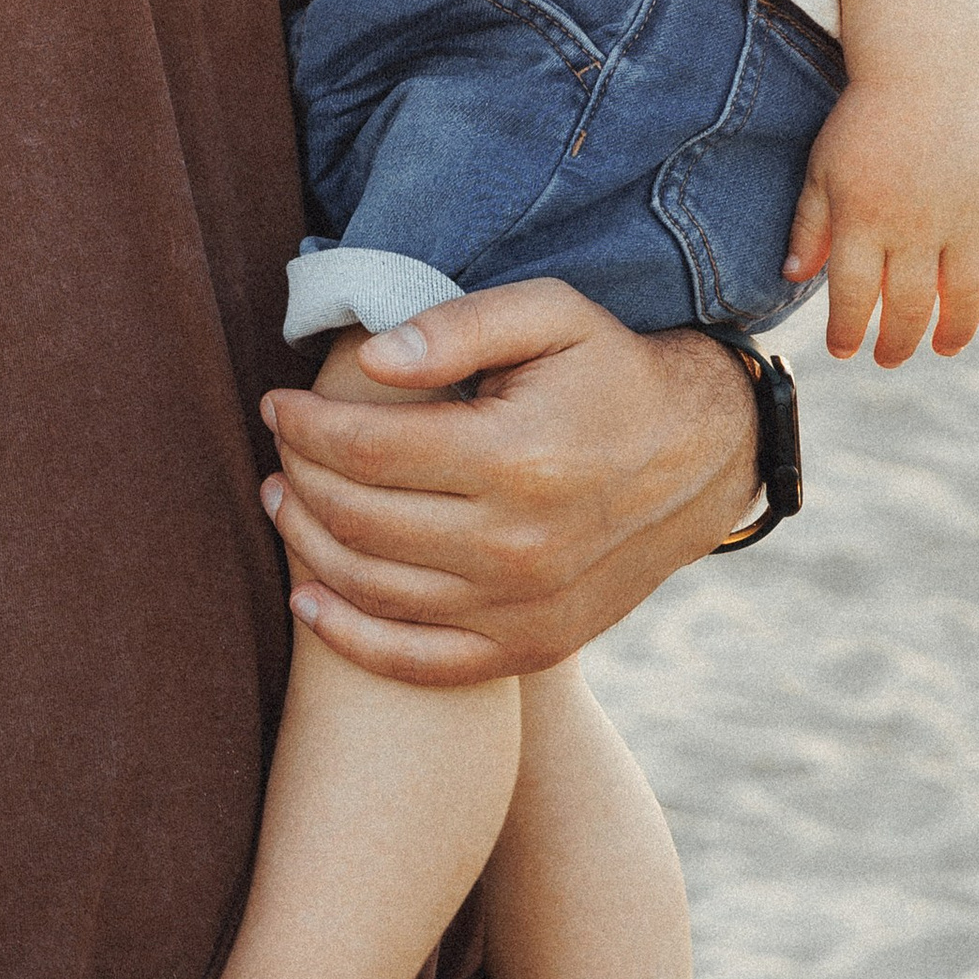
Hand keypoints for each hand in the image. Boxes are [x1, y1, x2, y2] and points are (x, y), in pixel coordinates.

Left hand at [260, 283, 761, 685]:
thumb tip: (371, 361)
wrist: (704, 458)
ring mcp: (524, 607)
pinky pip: (420, 663)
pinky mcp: (532, 646)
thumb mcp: (551, 315)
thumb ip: (458, 326)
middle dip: (296, 479)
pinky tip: (307, 600)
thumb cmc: (611, 372)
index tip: (275, 403)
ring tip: (282, 502)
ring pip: (374, 589)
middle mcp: (517, 545)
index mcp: (515, 457)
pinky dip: (351, 638)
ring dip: (307, 546)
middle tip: (277, 448)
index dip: (302, 426)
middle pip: (357, 520)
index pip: (364, 449)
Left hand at [783, 80, 978, 363]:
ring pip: (965, 296)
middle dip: (898, 344)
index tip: (844, 350)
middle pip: (911, 307)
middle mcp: (915, 225)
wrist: (922, 71)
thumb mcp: (822, 170)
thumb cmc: (862, 123)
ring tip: (942, 348)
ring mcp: (963, 216)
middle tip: (890, 358)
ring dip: (956, 332)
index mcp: (864, 219)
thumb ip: (810, 226)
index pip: (855, 298)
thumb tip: (793, 278)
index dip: (848, 333)